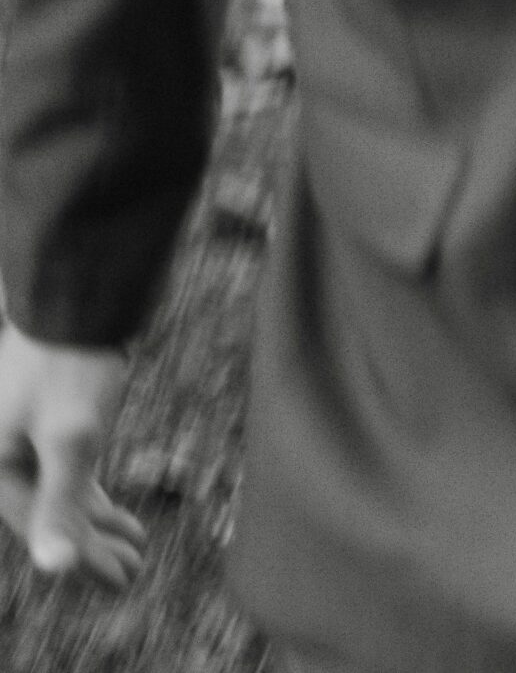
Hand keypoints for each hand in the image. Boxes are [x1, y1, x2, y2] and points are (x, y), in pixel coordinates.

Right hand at [0, 326, 142, 587]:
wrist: (72, 301)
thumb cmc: (70, 366)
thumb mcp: (72, 438)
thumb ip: (62, 503)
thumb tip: (53, 568)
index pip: (44, 530)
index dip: (87, 559)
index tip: (126, 580)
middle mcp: (3, 459)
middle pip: (51, 517)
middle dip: (94, 547)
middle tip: (138, 571)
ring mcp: (24, 442)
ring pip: (61, 496)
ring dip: (97, 525)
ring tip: (137, 546)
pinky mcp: (48, 425)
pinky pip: (66, 474)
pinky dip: (92, 496)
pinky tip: (116, 515)